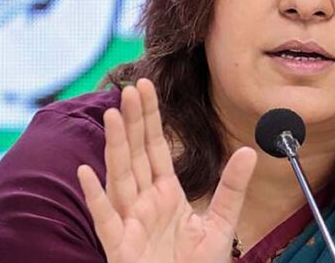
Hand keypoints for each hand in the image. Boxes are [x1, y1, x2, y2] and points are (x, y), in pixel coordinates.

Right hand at [77, 79, 257, 262]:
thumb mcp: (220, 224)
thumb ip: (232, 188)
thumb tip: (249, 152)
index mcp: (165, 194)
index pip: (155, 147)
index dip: (150, 117)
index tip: (145, 87)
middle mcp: (144, 202)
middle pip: (136, 154)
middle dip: (133, 121)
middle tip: (129, 88)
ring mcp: (130, 223)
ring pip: (120, 177)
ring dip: (116, 146)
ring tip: (112, 115)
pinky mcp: (121, 247)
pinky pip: (105, 220)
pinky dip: (96, 197)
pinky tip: (85, 172)